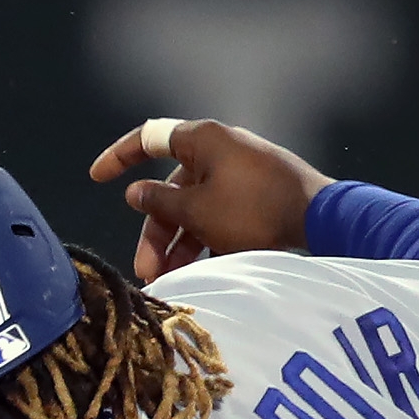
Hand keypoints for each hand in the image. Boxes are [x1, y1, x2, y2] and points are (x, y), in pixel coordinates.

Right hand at [88, 117, 334, 280]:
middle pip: (173, 188)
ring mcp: (242, 174)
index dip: (119, 157)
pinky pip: (222, 216)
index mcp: (202, 140)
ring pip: (197, 207)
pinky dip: (208, 240)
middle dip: (157, 232)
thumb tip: (135, 193)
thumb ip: (160, 202)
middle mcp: (221, 151)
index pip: (149, 139)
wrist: (321, 219)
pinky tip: (203, 272)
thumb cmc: (253, 209)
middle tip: (147, 270)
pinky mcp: (260, 197)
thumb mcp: (197, 210)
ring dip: (180, 243)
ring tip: (170, 279)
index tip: (96, 177)